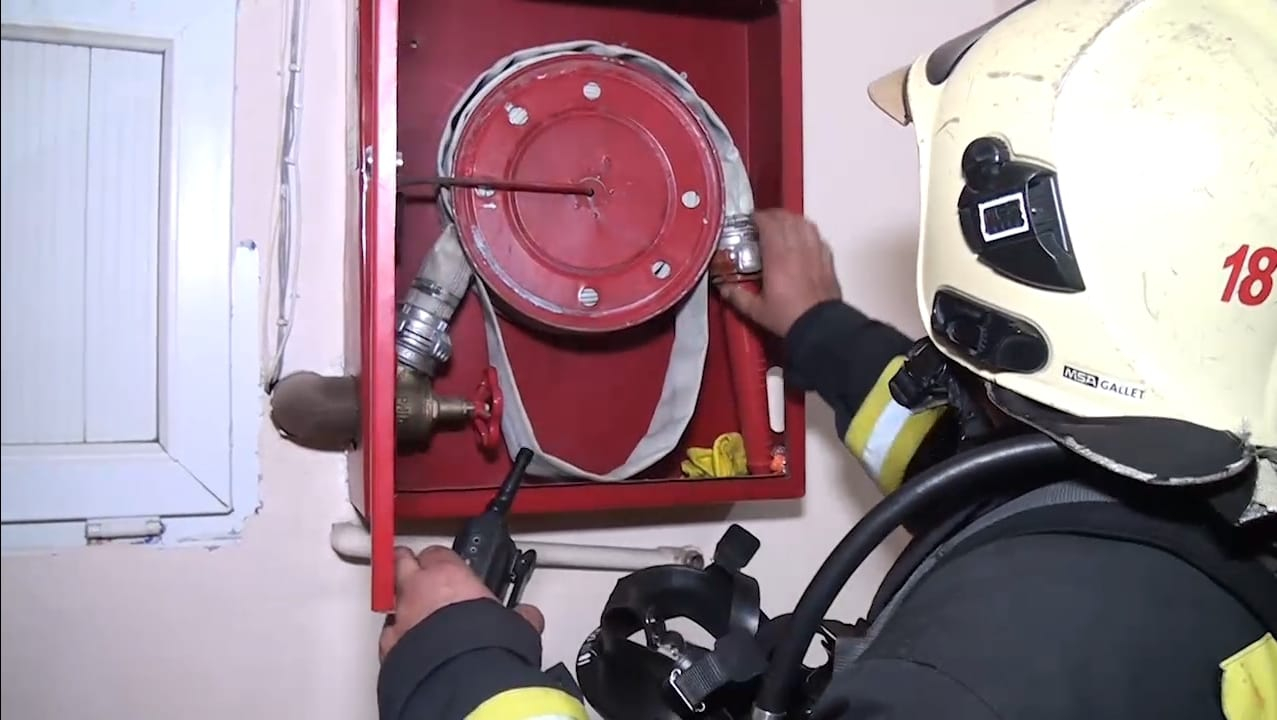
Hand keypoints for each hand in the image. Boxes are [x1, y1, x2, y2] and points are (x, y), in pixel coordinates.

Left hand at [378, 546, 545, 661]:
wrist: (458, 678)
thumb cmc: (483, 644)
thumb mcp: (513, 624)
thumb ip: (517, 615)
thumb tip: (528, 617)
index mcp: (447, 575)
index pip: (437, 553)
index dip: (442, 559)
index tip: (448, 566)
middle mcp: (417, 590)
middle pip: (402, 563)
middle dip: (407, 566)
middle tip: (418, 573)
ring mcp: (400, 618)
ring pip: (391, 600)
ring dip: (402, 605)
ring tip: (416, 615)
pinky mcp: (388, 648)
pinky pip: (389, 636)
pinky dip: (397, 638)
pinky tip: (408, 645)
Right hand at [719, 209, 841, 336]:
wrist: (820, 328)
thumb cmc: (788, 317)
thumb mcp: (757, 310)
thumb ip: (738, 297)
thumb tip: (724, 288)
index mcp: (778, 257)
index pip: (769, 223)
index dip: (758, 217)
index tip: (750, 221)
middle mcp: (798, 249)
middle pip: (787, 218)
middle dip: (773, 215)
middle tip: (763, 222)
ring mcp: (816, 252)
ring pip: (805, 223)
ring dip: (792, 220)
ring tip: (783, 226)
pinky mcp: (828, 260)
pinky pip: (818, 237)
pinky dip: (808, 232)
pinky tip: (803, 239)